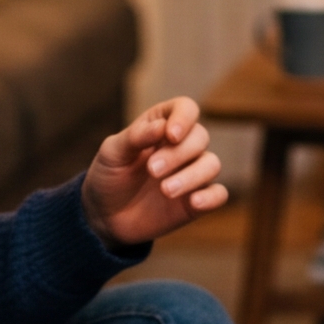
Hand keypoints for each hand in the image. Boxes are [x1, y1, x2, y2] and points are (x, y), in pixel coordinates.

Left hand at [82, 97, 227, 245]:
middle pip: (200, 137)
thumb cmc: (109, 175)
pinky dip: (211, 197)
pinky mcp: (196, 201)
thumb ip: (136, 137)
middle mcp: (181, 146)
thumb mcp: (113, 153)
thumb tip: (163, 126)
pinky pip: (219, 194)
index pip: (185, 108)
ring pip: (212, 164)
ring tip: (165, 190)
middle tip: (152, 170)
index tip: (171, 135)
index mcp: (162, 125)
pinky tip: (193, 202)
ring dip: (192, 176)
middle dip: (178, 154)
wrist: (105, 215)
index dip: (184, 118)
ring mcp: (191, 173)